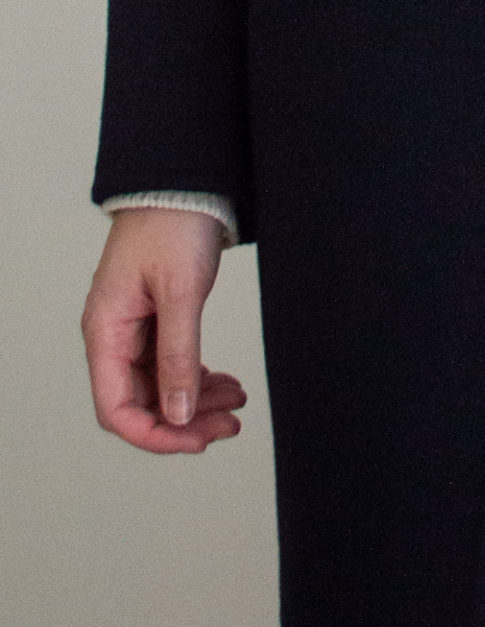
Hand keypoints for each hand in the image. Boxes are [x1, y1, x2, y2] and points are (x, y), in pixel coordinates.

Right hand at [82, 208, 246, 452]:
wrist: (184, 184)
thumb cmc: (173, 227)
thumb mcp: (180, 293)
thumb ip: (179, 356)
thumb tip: (178, 414)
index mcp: (105, 332)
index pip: (117, 408)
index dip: (154, 434)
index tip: (196, 441)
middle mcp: (114, 336)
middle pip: (141, 401)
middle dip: (185, 420)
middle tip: (230, 425)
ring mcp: (134, 329)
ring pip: (160, 385)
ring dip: (196, 400)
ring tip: (237, 401)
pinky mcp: (156, 318)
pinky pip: (171, 363)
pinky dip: (198, 376)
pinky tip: (225, 383)